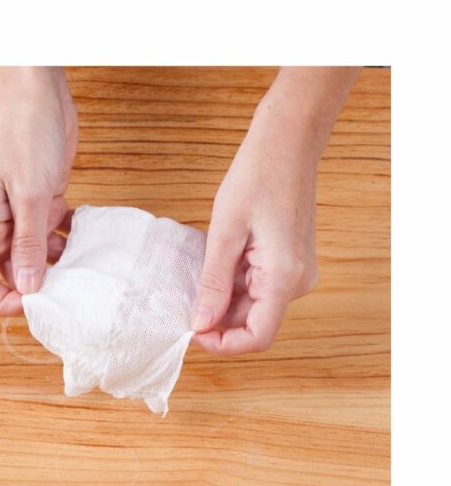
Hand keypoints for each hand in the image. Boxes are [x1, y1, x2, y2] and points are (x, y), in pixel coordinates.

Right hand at [0, 67, 77, 314]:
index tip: (35, 303)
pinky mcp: (46, 204)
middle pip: (12, 274)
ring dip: (60, 265)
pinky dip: (71, 241)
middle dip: (38, 285)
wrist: (40, 97)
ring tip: (84, 265)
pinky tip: (88, 239)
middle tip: (68, 289)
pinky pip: (56, 236)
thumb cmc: (26, 136)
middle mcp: (2, 226)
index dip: (2, 300)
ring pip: (38, 257)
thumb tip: (28, 287)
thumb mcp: (30, 194)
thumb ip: (28, 243)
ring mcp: (24, 216)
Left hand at [192, 67, 359, 353]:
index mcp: (285, 278)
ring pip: (254, 305)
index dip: (223, 343)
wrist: (287, 143)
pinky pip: (259, 286)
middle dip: (218, 316)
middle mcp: (298, 282)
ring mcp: (297, 272)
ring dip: (224, 297)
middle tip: (188, 295)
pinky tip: (219, 260)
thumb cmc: (257, 177)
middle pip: (253, 322)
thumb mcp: (224, 233)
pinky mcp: (290, 262)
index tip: (193, 330)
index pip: (257, 337)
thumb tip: (202, 324)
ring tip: (204, 268)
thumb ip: (214, 284)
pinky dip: (235, 282)